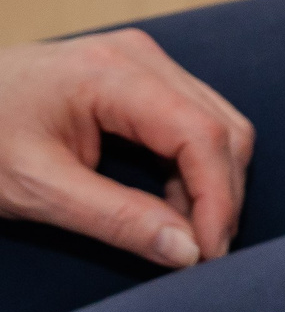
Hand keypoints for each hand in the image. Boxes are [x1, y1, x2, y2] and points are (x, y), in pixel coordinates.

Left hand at [0, 31, 252, 267]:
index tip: (207, 254)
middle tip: (199, 253)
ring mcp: (143, 62)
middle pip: (221, 127)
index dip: (216, 197)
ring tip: (183, 232)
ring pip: (218, 123)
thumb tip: (186, 251)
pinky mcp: (141, 76)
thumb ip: (115, 218)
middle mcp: (139, 57)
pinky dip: (194, 167)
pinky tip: (170, 202)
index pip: (200, 133)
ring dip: (212, 182)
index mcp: (111, 73)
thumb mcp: (35, 189)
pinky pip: (195, 120)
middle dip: (221, 195)